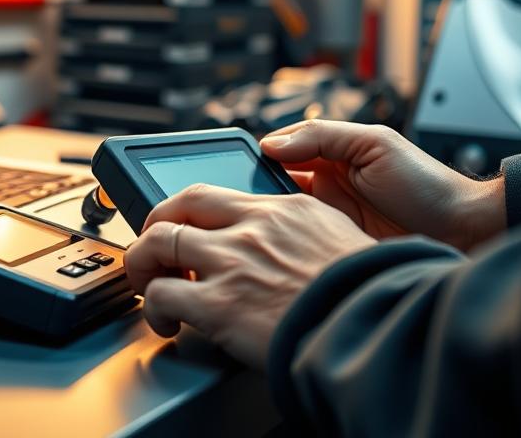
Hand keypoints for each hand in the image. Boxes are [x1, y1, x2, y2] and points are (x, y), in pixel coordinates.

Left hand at [124, 184, 374, 369]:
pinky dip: (152, 307)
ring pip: (158, 242)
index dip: (188, 208)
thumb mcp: (343, 239)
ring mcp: (232, 263)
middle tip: (151, 246)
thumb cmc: (371, 292)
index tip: (180, 222)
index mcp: (283, 210)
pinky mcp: (219, 304)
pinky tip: (165, 320)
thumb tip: (301, 243)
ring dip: (142, 263)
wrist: (378, 326)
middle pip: (179, 206)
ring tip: (146, 282)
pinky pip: (161, 294)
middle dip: (154, 224)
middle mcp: (252, 229)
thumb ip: (309, 233)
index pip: (217, 193)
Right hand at [260, 120, 505, 250]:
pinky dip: (284, 241)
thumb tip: (271, 143)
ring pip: (281, 214)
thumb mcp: (374, 144)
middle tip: (240, 196)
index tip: (236, 163)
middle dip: (256, 188)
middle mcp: (324, 184)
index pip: (281, 149)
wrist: (463, 232)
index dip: (259, 155)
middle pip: (274, 183)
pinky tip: (273, 241)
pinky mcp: (333, 245)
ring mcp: (327, 217)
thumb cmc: (427, 184)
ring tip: (253, 219)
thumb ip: (323, 136)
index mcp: (331, 153)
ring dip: (268, 216)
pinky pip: (299, 241)